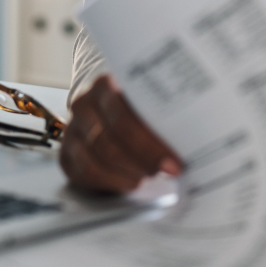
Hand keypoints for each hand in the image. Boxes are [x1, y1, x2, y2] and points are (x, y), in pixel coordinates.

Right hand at [60, 74, 182, 193]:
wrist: (104, 100)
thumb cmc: (135, 100)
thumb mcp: (148, 95)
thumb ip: (163, 108)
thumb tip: (198, 132)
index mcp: (105, 84)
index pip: (122, 117)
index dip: (149, 144)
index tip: (173, 161)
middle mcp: (84, 104)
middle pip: (109, 141)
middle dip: (142, 161)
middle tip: (167, 172)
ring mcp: (73, 129)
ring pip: (95, 160)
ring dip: (127, 174)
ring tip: (151, 177)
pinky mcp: (67, 153)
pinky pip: (84, 174)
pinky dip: (110, 182)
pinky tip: (131, 182)